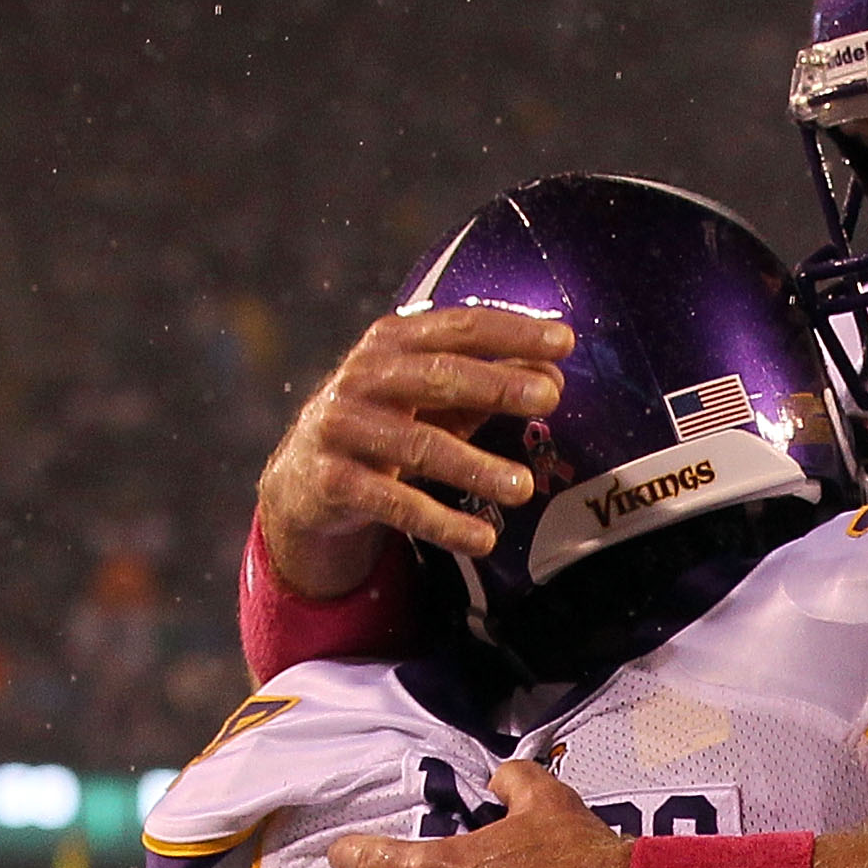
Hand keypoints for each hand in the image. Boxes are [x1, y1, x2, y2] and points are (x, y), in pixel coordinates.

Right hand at [256, 308, 572, 598]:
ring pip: (419, 445)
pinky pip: (396, 504)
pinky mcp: (333, 480)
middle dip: (496, 384)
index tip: (564, 340)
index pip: (459, 328)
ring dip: (476, 467)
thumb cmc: (386, 424)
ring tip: (523, 487)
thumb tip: (553, 378)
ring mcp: (343, 427)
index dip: (512, 332)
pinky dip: (443, 523)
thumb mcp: (432, 397)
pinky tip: (483, 538)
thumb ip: (487, 383)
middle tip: (548, 398)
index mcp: (393, 342)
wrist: (303, 477)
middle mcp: (364, 376)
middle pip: (438, 376)